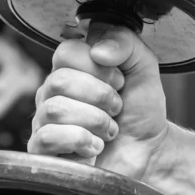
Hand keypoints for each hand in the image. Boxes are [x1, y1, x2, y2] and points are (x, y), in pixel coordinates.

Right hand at [28, 26, 167, 179]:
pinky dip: (80, 141)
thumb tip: (98, 49)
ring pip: (55, 110)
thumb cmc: (141, 112)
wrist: (149, 151)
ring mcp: (45, 121)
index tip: (120, 82)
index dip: (99, 67)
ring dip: (96, 121)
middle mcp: (53, 92)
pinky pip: (48, 138)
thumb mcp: (143, 68)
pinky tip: (95, 146)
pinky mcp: (45, 151)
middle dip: (100, 96)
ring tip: (111, 130)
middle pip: (59, 81)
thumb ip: (125, 43)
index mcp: (72, 69)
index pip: (66, 51)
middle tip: (117, 108)